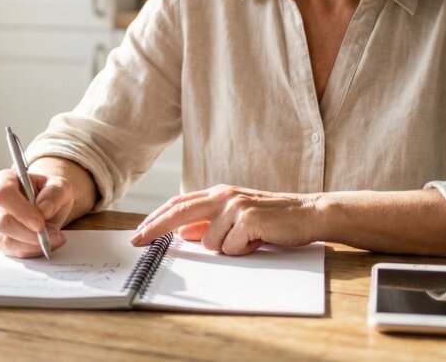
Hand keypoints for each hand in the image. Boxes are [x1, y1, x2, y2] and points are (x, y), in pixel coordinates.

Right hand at [0, 168, 74, 257]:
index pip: (3, 194)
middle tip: (53, 233)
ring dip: (33, 243)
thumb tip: (44, 209)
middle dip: (29, 233)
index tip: (39, 223)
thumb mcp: (60, 186)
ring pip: (6, 240)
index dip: (20, 210)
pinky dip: (32, 250)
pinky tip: (45, 243)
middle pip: (2, 222)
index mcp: (4, 180)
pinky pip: (12, 251)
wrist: (46, 206)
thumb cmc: (49, 193)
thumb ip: (55, 193)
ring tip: (54, 237)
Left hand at [130, 185, 322, 254]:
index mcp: (219, 194)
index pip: (180, 204)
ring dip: (227, 249)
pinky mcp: (248, 219)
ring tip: (249, 241)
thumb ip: (210, 224)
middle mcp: (224, 196)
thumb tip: (182, 233)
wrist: (309, 214)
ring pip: (209, 241)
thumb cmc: (273, 220)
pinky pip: (230, 248)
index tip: (139, 232)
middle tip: (137, 241)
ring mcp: (235, 206)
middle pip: (179, 212)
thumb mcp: (237, 218)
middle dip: (155, 227)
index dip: (156, 218)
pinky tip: (258, 241)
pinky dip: (242, 251)